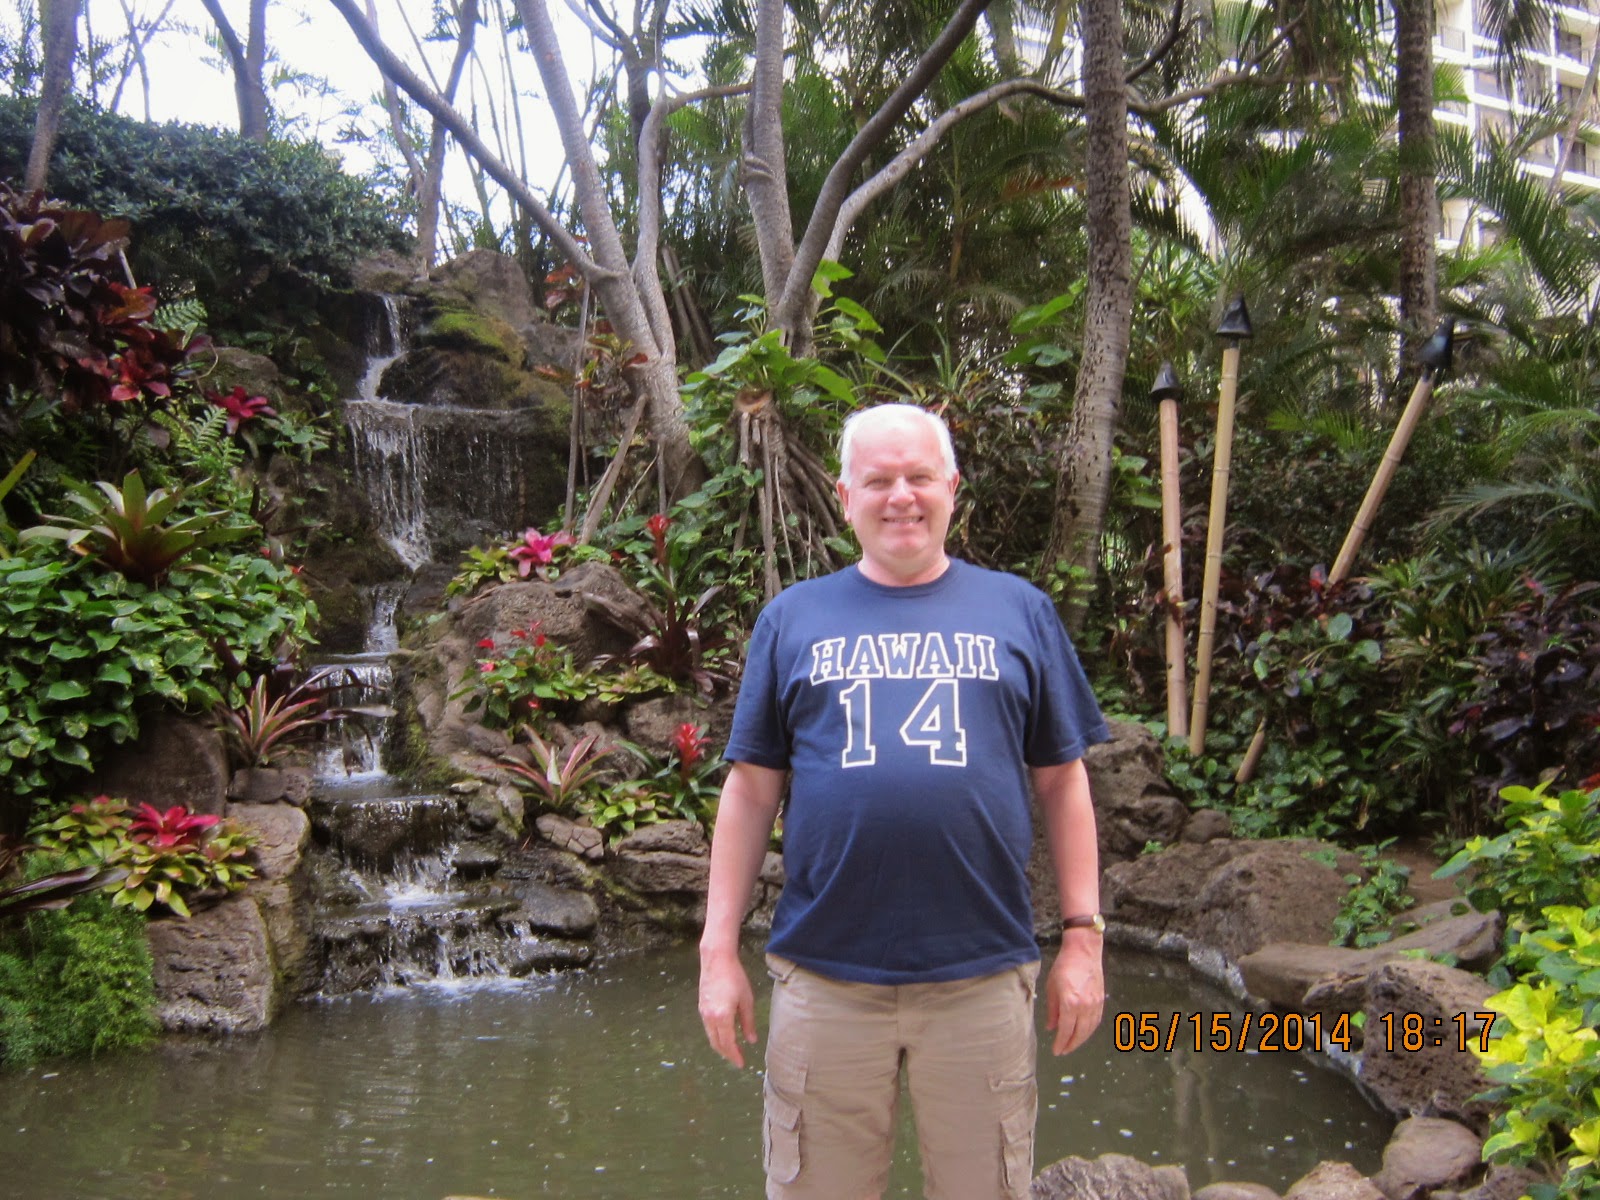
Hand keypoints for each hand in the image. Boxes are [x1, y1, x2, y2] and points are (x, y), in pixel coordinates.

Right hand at [699, 948, 758, 1067]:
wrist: (717, 960)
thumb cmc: (735, 978)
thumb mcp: (747, 1000)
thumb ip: (748, 1022)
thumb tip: (751, 1041)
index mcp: (722, 1017)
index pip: (728, 1043)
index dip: (735, 1055)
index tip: (742, 1064)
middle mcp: (710, 1017)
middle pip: (717, 1043)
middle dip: (727, 1054)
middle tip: (737, 1059)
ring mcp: (703, 1012)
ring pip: (711, 1036)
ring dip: (721, 1046)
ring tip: (732, 1049)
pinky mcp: (701, 1007)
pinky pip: (708, 1027)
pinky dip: (716, 1035)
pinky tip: (724, 1034)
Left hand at [1045, 935, 1103, 1054]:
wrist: (1084, 951)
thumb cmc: (1064, 966)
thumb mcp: (1052, 987)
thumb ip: (1052, 1010)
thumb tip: (1051, 1028)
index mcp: (1070, 1002)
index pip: (1066, 1030)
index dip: (1060, 1043)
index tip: (1056, 1051)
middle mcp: (1085, 1006)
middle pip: (1079, 1033)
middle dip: (1071, 1045)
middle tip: (1063, 1051)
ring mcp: (1095, 1004)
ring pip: (1089, 1029)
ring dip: (1081, 1039)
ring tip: (1072, 1044)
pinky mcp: (1101, 1000)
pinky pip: (1096, 1021)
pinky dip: (1090, 1030)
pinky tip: (1083, 1032)